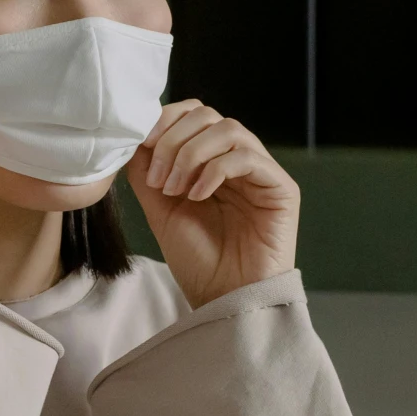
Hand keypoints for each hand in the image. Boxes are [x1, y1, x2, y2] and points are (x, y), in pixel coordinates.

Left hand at [126, 100, 298, 308]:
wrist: (224, 300)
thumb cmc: (198, 260)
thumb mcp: (160, 209)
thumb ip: (147, 171)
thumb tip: (135, 136)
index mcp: (211, 161)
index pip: (192, 115)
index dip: (165, 120)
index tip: (141, 146)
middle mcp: (237, 161)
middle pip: (208, 116)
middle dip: (173, 140)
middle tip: (159, 179)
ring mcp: (261, 173)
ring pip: (228, 129)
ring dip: (191, 154)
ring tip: (176, 190)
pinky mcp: (281, 188)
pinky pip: (248, 157)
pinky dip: (215, 170)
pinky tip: (198, 196)